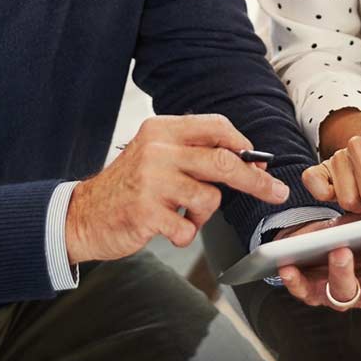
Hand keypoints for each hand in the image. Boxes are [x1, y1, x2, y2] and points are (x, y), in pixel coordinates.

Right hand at [65, 115, 288, 263]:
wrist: (83, 215)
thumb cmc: (127, 188)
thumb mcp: (156, 155)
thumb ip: (193, 152)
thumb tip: (247, 160)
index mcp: (162, 131)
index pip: (216, 127)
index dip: (243, 145)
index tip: (259, 162)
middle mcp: (157, 151)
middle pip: (225, 161)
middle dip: (257, 180)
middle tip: (276, 192)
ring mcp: (151, 181)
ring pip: (209, 198)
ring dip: (203, 214)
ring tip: (182, 214)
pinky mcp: (146, 212)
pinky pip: (188, 228)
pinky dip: (184, 234)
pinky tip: (167, 228)